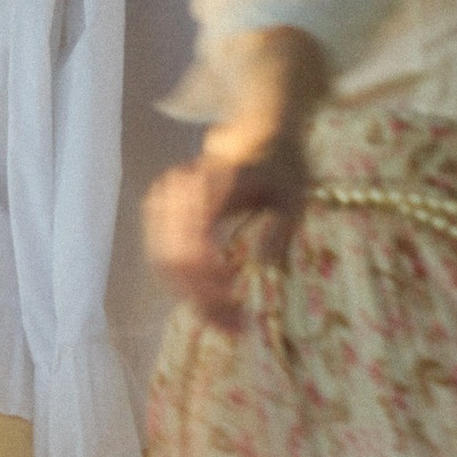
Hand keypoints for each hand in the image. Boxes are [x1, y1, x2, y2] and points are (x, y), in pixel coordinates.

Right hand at [144, 26, 330, 330]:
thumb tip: (265, 268)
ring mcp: (166, 195)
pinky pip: (160, 252)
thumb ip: (282, 230)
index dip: (208, 287)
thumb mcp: (296, 195)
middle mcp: (180, 189)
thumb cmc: (281, 164)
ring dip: (189, 294)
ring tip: (224, 316)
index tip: (235, 312)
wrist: (260, 130)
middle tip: (232, 326)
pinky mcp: (161, 205)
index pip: (194, 248)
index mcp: (212, 185)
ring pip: (162, 260)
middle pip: (173, 260)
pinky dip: (181, 279)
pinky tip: (209, 293)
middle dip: (200, 299)